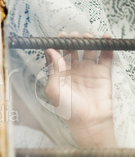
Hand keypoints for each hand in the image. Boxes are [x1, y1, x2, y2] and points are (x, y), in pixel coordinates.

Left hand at [44, 32, 113, 147]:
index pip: (57, 54)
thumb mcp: (54, 89)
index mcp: (59, 73)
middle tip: (74, 35)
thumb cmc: (68, 108)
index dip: (58, 44)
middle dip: (73, 40)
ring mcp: (88, 70)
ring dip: (88, 40)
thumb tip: (50, 50)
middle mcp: (73, 70)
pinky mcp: (103, 72)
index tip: (60, 36)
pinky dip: (106, 45)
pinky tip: (105, 38)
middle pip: (72, 49)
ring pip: (88, 49)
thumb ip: (53, 69)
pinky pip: (105, 55)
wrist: (89, 121)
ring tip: (88, 36)